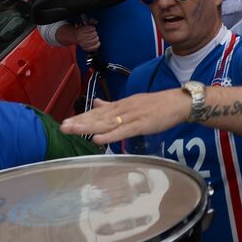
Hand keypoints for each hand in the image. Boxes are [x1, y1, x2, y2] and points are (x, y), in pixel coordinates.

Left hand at [59, 88, 188, 145]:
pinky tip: (97, 139)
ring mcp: (132, 116)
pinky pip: (123, 131)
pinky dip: (110, 135)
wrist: (179, 103)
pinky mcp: (141, 125)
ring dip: (89, 127)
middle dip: (80, 122)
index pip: (98, 112)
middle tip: (63, 128)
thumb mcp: (133, 103)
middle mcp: (123, 109)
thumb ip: (113, 105)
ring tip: (73, 131)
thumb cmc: (157, 105)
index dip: (82, 117)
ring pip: (107, 123)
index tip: (66, 122)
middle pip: (99, 117)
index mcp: (121, 105)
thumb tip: (96, 104)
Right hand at [60, 21, 100, 51]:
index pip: (91, 29)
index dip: (93, 28)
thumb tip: (96, 21)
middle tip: (93, 33)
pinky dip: (97, 45)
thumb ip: (90, 21)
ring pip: (95, 40)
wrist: (74, 36)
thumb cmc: (80, 30)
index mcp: (80, 31)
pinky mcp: (85, 48)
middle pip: (94, 34)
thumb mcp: (84, 24)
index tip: (92, 28)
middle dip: (95, 32)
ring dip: (96, 38)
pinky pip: (94, 47)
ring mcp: (83, 44)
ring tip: (94, 37)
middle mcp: (81, 38)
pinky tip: (97, 42)